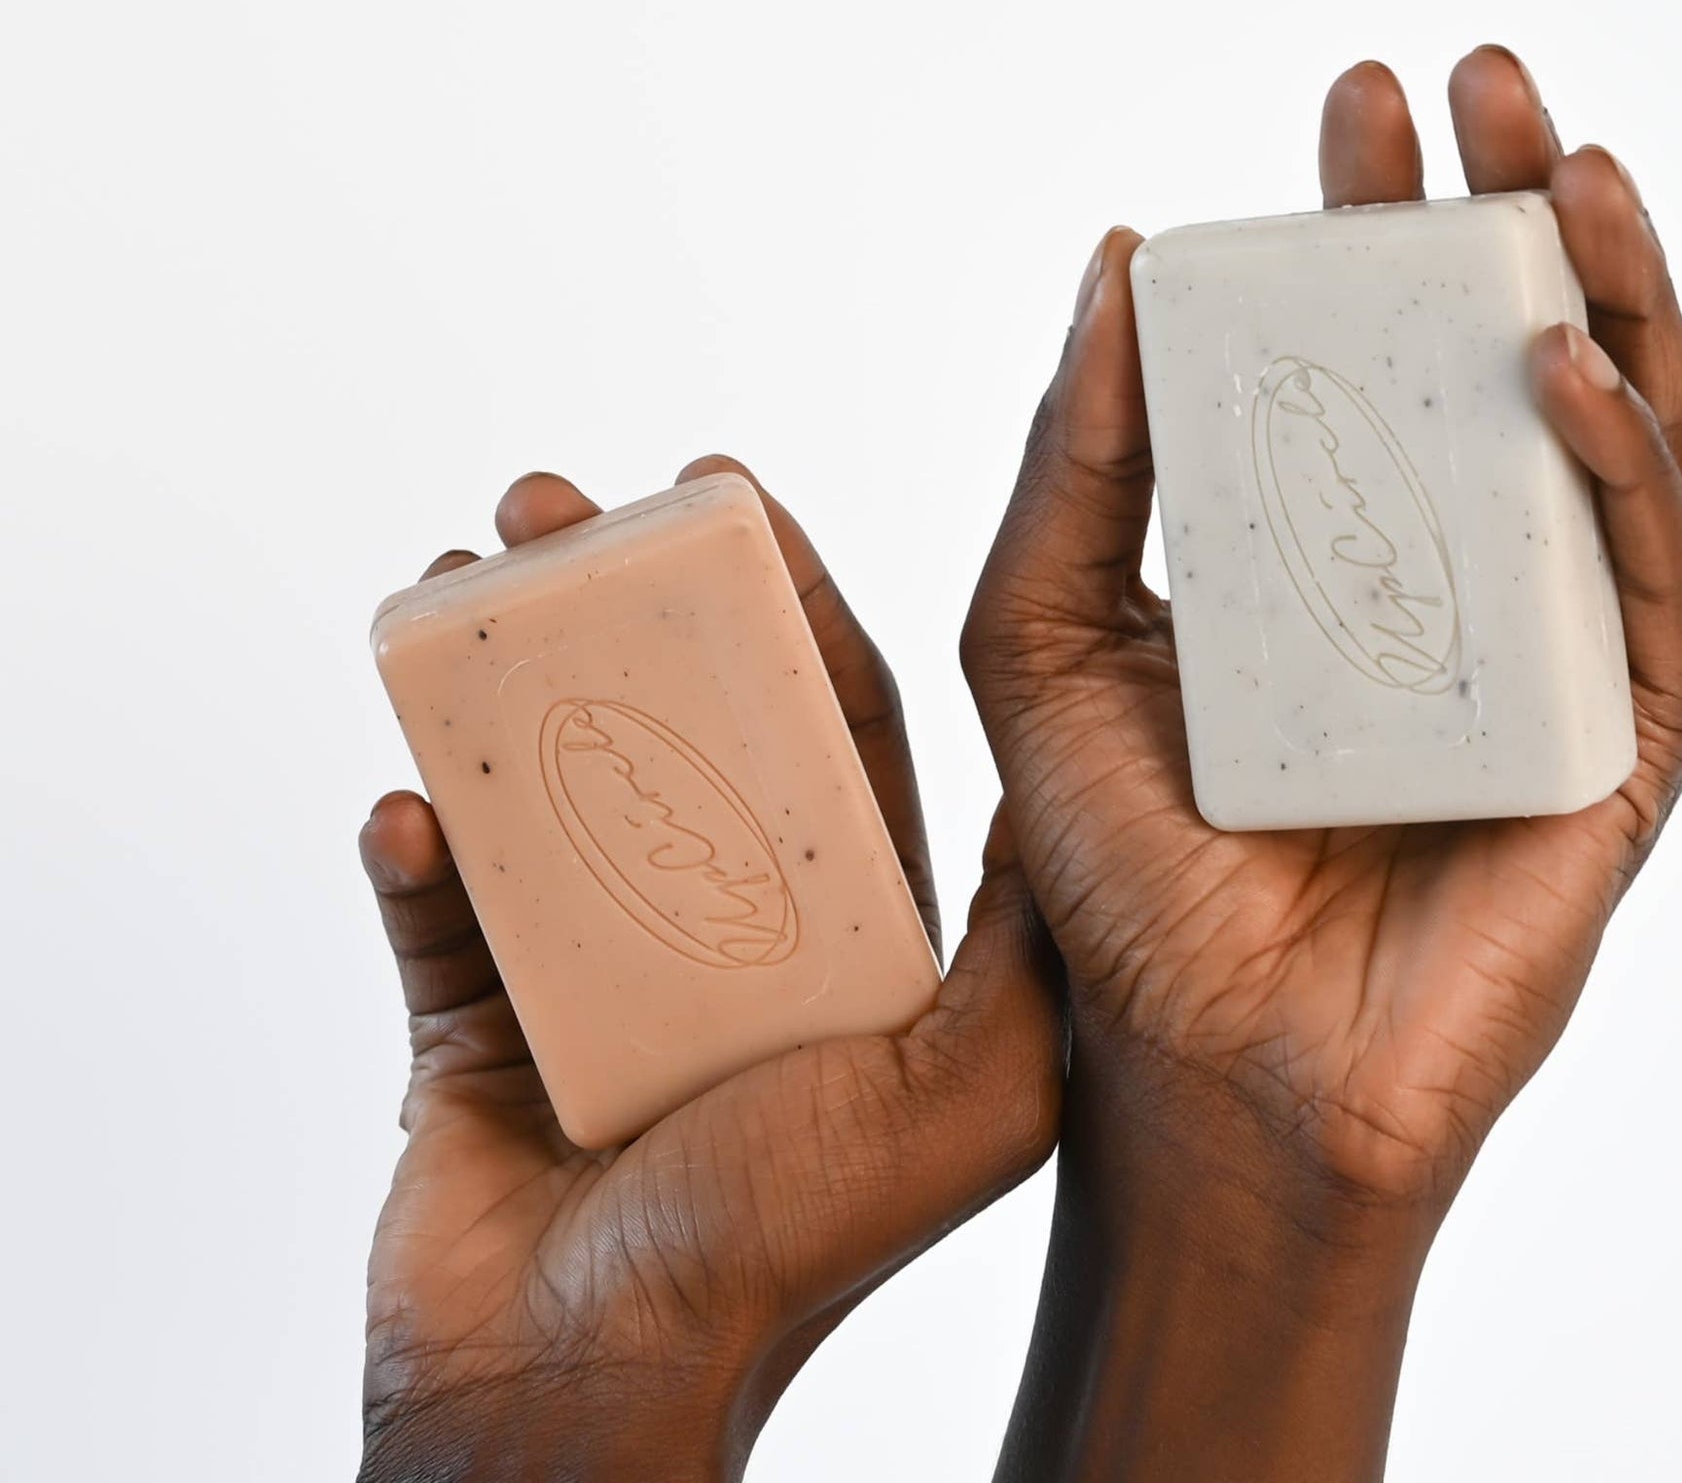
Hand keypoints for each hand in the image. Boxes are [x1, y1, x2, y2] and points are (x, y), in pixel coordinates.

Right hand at [358, 462, 1060, 1482]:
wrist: (591, 1400)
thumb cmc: (786, 1257)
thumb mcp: (970, 1097)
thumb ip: (1025, 955)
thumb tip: (1075, 807)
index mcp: (839, 925)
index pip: (823, 718)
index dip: (785, 599)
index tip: (729, 490)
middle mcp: (723, 928)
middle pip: (669, 720)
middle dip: (617, 602)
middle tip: (562, 503)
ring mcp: (594, 971)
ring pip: (542, 781)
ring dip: (493, 679)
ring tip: (457, 584)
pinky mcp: (476, 1025)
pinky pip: (437, 911)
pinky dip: (415, 857)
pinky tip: (406, 814)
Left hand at [964, 48, 1681, 1479]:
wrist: (1187, 1072)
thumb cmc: (1116, 870)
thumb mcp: (1047, 633)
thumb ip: (1078, 459)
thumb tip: (1116, 257)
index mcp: (1327, 544)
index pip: (1373, 350)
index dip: (1375, 220)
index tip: (1355, 104)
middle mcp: (1449, 582)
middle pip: (1513, 361)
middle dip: (1511, 211)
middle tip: (1482, 82)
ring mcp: (1544, 661)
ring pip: (1624, 444)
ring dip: (1613, 298)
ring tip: (1566, 171)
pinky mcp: (1614, 751)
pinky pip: (1649, 589)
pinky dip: (1620, 473)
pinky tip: (1565, 371)